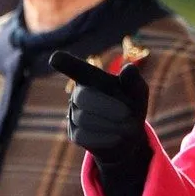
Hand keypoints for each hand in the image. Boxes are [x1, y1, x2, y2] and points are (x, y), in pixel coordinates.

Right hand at [50, 50, 149, 164]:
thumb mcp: (138, 92)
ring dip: (111, 124)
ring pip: (84, 118)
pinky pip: (83, 136)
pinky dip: (105, 137)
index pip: (76, 68)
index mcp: (92, 78)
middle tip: (128, 114)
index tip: (56, 58)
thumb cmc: (133, 105)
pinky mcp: (74, 134)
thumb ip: (134, 81)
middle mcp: (79, 93)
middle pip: (83, 97)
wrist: (130, 136)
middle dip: (107, 106)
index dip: (66, 63)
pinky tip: (118, 136)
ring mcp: (73, 113)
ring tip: (130, 127)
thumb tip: (129, 68)